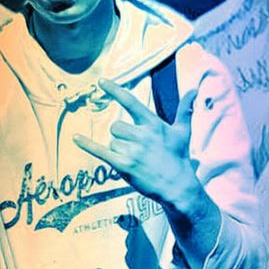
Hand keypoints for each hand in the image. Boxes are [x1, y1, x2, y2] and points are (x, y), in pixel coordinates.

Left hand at [73, 77, 198, 206]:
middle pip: (116, 127)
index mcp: (153, 124)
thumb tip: (193, 90)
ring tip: (137, 161)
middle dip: (122, 137)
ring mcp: (132, 150)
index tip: (101, 82)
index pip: (130, 102)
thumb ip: (184, 109)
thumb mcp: (182, 132)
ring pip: (112, 142)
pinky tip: (75, 138)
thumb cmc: (179, 158)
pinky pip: (100, 151)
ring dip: (119, 151)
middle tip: (137, 150)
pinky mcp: (123, 165)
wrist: (177, 186)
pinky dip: (87, 145)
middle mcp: (141, 135)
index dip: (114, 90)